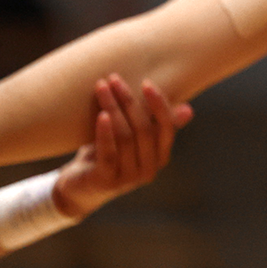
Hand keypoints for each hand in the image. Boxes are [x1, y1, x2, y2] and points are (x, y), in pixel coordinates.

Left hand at [52, 75, 192, 217]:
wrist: (78, 189)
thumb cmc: (105, 157)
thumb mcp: (131, 140)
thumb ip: (154, 125)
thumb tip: (188, 109)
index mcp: (159, 158)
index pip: (166, 128)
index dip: (159, 105)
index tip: (146, 82)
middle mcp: (149, 170)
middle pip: (144, 129)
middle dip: (129, 100)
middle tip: (114, 78)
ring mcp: (129, 178)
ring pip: (125, 137)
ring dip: (113, 108)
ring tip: (101, 88)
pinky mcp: (108, 182)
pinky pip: (109, 153)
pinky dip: (105, 132)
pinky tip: (101, 114)